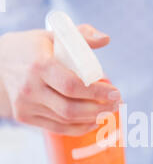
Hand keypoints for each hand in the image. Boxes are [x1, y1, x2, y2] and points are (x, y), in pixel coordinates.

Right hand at [0, 25, 120, 134]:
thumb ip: (81, 35)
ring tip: (108, 112)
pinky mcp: (25, 117)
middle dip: (99, 109)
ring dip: (92, 119)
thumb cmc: (31, 48)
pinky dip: (78, 128)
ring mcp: (26, 105)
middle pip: (70, 108)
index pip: (73, 85)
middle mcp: (30, 88)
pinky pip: (56, 128)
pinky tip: (93, 122)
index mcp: (40, 65)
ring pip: (65, 120)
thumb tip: (106, 39)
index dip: (97, 93)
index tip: (115, 92)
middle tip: (116, 104)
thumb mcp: (53, 35)